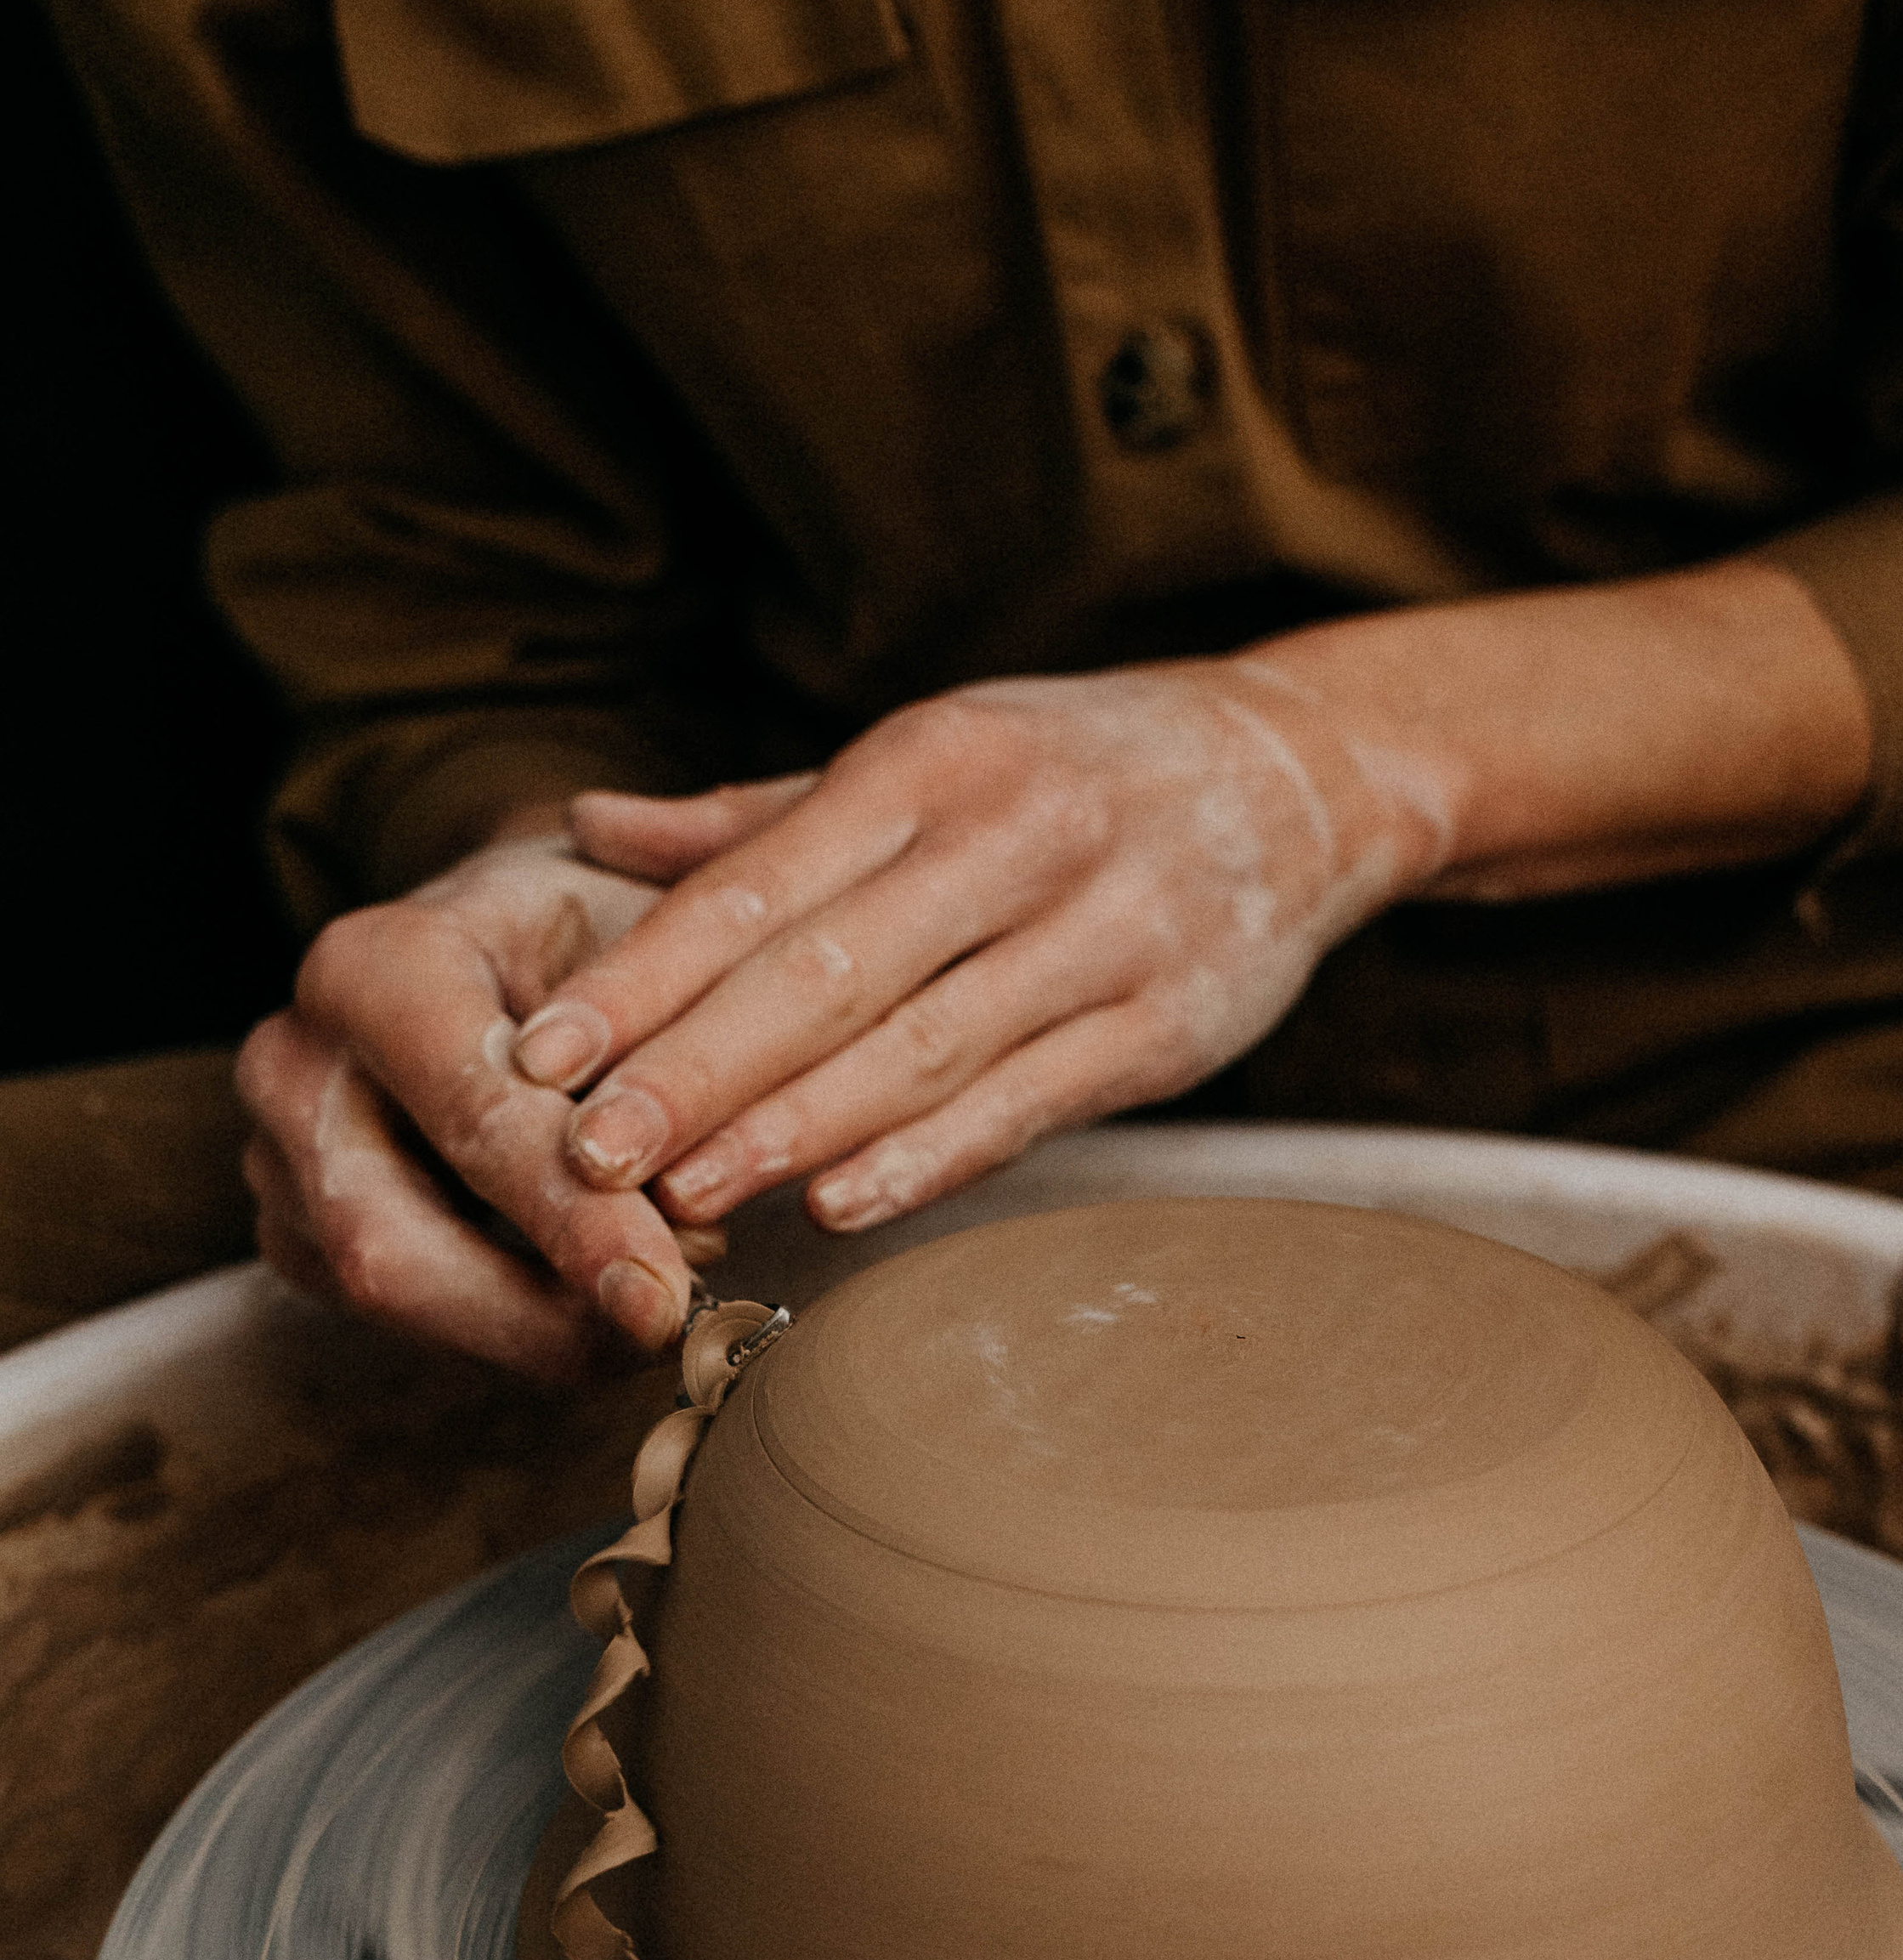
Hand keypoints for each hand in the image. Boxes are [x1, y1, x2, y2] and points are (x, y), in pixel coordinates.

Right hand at [235, 806, 794, 1375]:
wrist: (522, 938)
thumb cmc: (602, 939)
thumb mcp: (654, 953)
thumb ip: (669, 1071)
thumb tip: (689, 1229)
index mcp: (375, 966)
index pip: (471, 1115)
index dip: (571, 1220)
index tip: (664, 1296)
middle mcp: (296, 1059)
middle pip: (387, 1242)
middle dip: (536, 1314)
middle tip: (664, 1338)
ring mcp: (278, 1153)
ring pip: (388, 1295)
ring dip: (533, 1330)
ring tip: (655, 1310)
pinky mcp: (296, 1231)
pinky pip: (397, 1318)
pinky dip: (509, 1327)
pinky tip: (595, 1305)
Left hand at [511, 660, 1450, 1236]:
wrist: (1304, 773)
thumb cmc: (1073, 771)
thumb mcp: (929, 754)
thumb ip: (761, 816)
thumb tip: (590, 827)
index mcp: (934, 757)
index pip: (761, 881)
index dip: (645, 976)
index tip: (541, 1053)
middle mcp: (1016, 835)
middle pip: (827, 972)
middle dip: (695, 1071)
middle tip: (586, 1155)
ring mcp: (1104, 933)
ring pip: (922, 1048)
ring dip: (794, 1131)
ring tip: (684, 1195)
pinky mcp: (1168, 1027)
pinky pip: (1028, 1104)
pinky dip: (928, 1157)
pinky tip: (838, 1205)